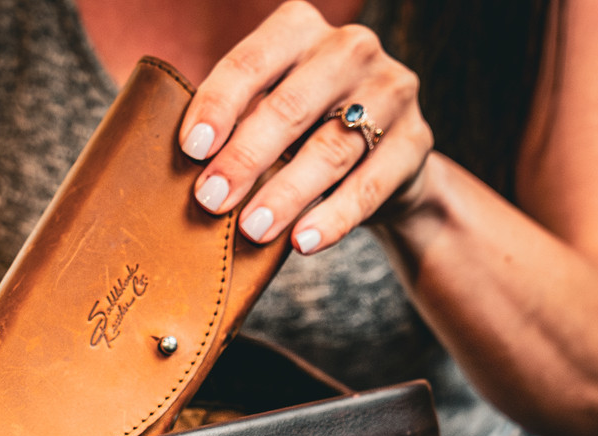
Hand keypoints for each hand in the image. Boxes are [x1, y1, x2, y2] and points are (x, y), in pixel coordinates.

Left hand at [177, 1, 432, 254]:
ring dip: (286, 193)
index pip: (252, 62)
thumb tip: (182, 168)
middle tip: (210, 200)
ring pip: (330, 148)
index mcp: (300, 30)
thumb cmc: (302, 136)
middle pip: (290, 106)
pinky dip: (334, 217)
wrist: (383, 164)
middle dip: (246, 157)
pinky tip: (303, 243)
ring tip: (251, 230)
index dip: (219, 105)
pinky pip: (371, 184)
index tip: (190, 150)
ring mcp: (391, 90)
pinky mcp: (415, 141)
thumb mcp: (265, 116)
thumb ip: (233, 125)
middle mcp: (350, 49)